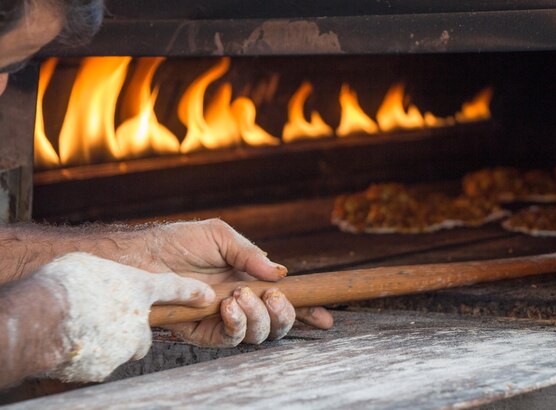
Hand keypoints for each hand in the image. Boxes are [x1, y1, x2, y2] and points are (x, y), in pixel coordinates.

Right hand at [35, 252, 212, 381]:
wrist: (43, 315)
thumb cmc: (64, 284)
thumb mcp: (88, 264)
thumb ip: (107, 274)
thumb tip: (104, 278)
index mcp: (137, 288)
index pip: (171, 289)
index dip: (189, 292)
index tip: (206, 297)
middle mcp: (138, 319)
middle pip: (140, 331)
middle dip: (126, 330)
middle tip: (102, 319)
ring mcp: (124, 345)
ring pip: (120, 348)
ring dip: (106, 342)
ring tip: (82, 328)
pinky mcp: (106, 366)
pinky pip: (99, 362)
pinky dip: (89, 355)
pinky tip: (72, 342)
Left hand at [137, 219, 332, 346]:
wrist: (143, 255)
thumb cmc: (180, 242)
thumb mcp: (221, 237)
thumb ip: (250, 254)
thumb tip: (279, 272)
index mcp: (250, 281)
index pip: (283, 300)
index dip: (306, 311)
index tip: (325, 318)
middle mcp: (241, 303)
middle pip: (277, 324)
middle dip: (286, 314)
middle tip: (273, 297)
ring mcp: (223, 319)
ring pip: (258, 335)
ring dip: (258, 316)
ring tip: (241, 296)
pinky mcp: (203, 331)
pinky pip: (229, 338)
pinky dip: (236, 323)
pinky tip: (228, 305)